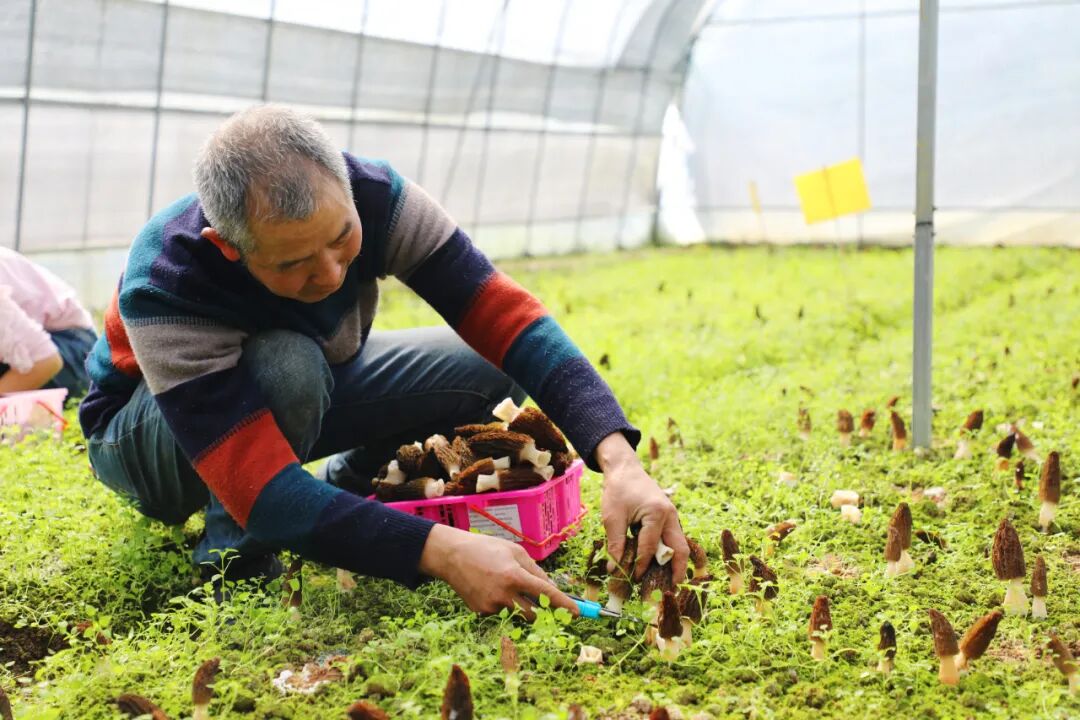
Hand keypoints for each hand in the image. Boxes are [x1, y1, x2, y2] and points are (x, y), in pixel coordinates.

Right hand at [418, 524, 579, 619]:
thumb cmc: (486, 548)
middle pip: (534, 613)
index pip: (546, 594)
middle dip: (541, 609)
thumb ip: (535, 570)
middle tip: (542, 600)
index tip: (577, 612)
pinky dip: (502, 603)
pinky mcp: (481, 611)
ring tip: (503, 583)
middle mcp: (504, 594)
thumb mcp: (514, 551)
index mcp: (514, 575)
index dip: (563, 604)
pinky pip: (501, 611)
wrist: (451, 556)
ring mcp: (491, 605)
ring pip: (516, 612)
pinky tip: (490, 587)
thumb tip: (550, 587)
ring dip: (519, 604)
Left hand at [597, 432, 688, 582]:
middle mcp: (670, 516)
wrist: (625, 469)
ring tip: (668, 582)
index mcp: (657, 513)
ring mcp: (672, 516)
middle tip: (671, 590)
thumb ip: (615, 544)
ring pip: (680, 545)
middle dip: (677, 571)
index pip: (650, 547)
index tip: (634, 579)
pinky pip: (673, 539)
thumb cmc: (618, 490)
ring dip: (674, 563)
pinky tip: (661, 565)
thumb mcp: (612, 517)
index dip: (641, 565)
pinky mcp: (669, 518)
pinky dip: (669, 553)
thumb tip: (614, 570)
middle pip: (680, 549)